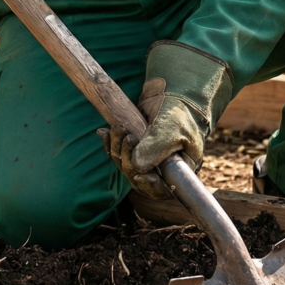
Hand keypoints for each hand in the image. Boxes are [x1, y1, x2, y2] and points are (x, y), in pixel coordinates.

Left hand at [98, 41, 233, 199]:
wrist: (171, 94)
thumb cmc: (179, 112)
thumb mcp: (172, 128)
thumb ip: (156, 148)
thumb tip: (136, 167)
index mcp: (178, 169)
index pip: (162, 190)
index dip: (149, 186)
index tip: (139, 175)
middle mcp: (161, 168)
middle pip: (138, 178)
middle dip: (128, 160)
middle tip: (128, 137)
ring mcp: (146, 159)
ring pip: (125, 165)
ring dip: (117, 148)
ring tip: (118, 128)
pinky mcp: (134, 148)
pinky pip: (117, 153)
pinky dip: (110, 143)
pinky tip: (104, 132)